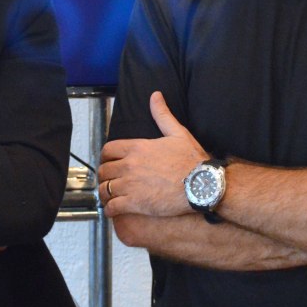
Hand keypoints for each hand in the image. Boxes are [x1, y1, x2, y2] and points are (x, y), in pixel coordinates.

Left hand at [98, 92, 207, 218]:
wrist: (202, 185)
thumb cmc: (192, 160)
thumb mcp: (178, 132)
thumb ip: (162, 114)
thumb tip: (155, 96)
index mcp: (137, 147)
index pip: (108, 150)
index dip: (106, 157)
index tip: (109, 162)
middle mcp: (129, 165)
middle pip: (104, 170)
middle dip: (104, 175)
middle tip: (109, 180)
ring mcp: (130, 185)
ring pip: (105, 189)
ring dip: (104, 193)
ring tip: (108, 197)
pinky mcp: (135, 203)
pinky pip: (112, 207)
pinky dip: (109, 210)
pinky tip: (113, 211)